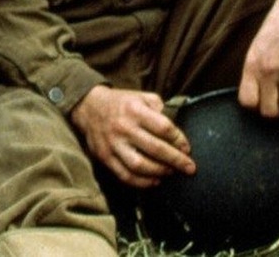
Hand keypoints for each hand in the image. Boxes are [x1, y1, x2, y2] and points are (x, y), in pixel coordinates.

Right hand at [70, 85, 194, 188]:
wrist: (88, 107)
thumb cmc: (121, 103)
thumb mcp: (140, 96)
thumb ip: (159, 107)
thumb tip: (174, 128)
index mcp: (134, 110)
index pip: (163, 127)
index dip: (179, 140)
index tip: (187, 148)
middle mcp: (123, 127)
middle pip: (155, 148)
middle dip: (176, 160)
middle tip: (189, 167)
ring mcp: (113, 144)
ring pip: (140, 165)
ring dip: (160, 172)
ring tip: (171, 172)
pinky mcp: (105, 157)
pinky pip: (125, 175)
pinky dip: (142, 182)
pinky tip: (154, 181)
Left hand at [238, 0, 278, 117]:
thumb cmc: (276, 27)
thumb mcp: (256, 46)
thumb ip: (255, 70)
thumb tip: (256, 96)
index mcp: (251, 64)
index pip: (247, 101)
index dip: (255, 106)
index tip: (261, 103)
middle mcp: (268, 70)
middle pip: (268, 111)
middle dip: (274, 112)